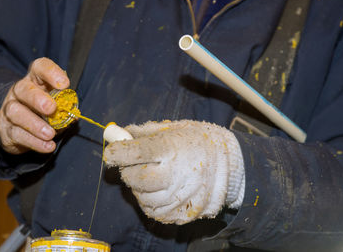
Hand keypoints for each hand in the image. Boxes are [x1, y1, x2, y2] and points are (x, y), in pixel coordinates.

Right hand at [0, 57, 68, 153]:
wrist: (18, 128)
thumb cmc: (43, 111)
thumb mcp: (56, 104)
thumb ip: (64, 106)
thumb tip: (73, 115)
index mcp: (35, 80)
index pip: (40, 68)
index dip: (51, 73)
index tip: (64, 84)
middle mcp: (19, 92)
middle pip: (24, 89)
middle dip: (37, 98)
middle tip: (51, 108)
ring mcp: (10, 110)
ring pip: (16, 113)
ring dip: (35, 124)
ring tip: (50, 134)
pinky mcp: (6, 130)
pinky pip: (18, 135)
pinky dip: (35, 142)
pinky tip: (48, 146)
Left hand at [104, 120, 244, 224]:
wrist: (231, 164)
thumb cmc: (198, 142)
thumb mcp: (174, 128)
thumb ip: (144, 132)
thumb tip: (118, 133)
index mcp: (171, 148)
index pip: (134, 153)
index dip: (117, 152)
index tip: (111, 152)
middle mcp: (176, 174)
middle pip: (136, 179)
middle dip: (127, 172)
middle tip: (132, 165)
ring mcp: (181, 196)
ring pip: (143, 198)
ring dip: (139, 189)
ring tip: (150, 177)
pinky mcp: (184, 213)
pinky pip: (155, 213)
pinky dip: (150, 203)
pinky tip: (158, 190)